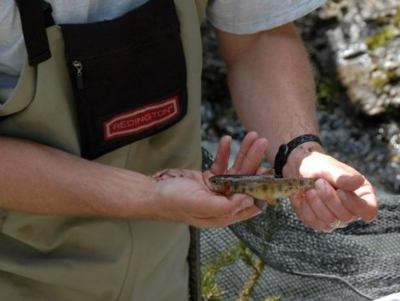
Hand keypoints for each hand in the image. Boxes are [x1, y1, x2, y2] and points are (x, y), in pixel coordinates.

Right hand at [150, 132, 267, 227]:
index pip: (251, 203)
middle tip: (263, 143)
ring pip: (235, 169)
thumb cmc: (174, 201)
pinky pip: (220, 163)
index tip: (270, 173)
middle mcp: (222, 202)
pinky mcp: (207, 177)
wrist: (152, 192)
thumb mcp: (201, 205)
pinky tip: (226, 139)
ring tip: (252, 136)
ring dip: (243, 152)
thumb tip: (251, 199)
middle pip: (245, 181)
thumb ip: (227, 205)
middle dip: (254, 161)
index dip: (262, 189)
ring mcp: (215, 189)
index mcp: (224, 214)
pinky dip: (224, 152)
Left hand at [288, 151, 377, 231]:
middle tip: (319, 182)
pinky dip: (306, 207)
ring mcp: (335, 219)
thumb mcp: (330, 168)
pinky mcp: (318, 223)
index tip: (340, 191)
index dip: (355, 204)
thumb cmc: (320, 167)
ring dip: (315, 201)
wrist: (300, 170)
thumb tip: (359, 181)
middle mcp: (351, 211)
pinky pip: (313, 221)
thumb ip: (342, 177)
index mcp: (362, 195)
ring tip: (310, 188)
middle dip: (329, 198)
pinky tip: (304, 196)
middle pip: (346, 217)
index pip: (368, 211)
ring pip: (328, 221)